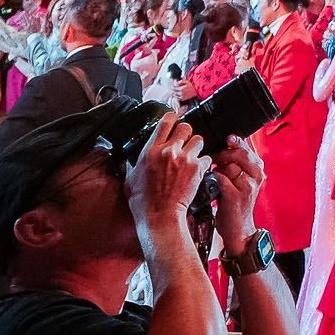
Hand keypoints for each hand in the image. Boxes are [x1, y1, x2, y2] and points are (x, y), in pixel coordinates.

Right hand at [131, 114, 206, 235]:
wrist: (159, 217)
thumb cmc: (143, 202)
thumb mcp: (130, 179)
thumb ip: (132, 165)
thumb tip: (128, 160)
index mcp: (150, 150)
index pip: (165, 122)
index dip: (172, 117)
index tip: (174, 119)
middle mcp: (168, 151)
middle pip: (185, 127)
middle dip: (186, 133)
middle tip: (183, 142)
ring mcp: (184, 159)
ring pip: (199, 139)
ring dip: (196, 147)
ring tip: (191, 156)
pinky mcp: (196, 169)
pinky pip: (206, 157)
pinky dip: (203, 163)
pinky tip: (196, 170)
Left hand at [213, 130, 266, 218]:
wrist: (238, 229)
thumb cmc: (236, 203)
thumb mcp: (242, 180)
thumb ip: (237, 163)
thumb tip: (225, 143)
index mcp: (258, 170)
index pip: (247, 148)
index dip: (236, 141)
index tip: (227, 138)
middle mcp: (256, 176)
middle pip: (240, 154)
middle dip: (224, 152)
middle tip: (214, 157)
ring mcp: (247, 187)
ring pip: (229, 166)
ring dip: (217, 167)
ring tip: (213, 172)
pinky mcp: (236, 196)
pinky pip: (221, 179)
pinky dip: (214, 177)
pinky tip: (211, 180)